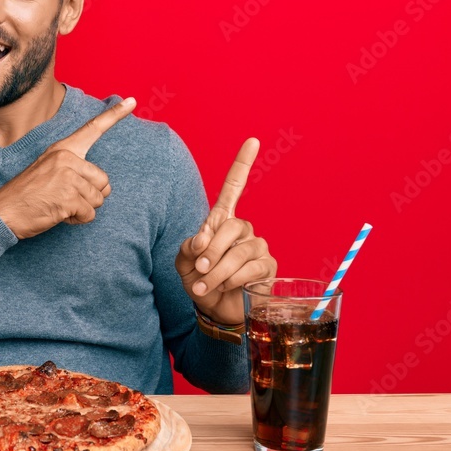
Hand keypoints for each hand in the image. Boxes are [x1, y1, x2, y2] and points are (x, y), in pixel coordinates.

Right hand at [0, 97, 135, 239]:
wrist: (2, 212)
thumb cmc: (27, 194)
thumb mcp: (48, 171)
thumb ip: (74, 170)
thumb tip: (104, 187)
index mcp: (62, 149)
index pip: (92, 128)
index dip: (115, 114)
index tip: (133, 101)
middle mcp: (66, 158)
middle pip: (104, 181)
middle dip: (91, 196)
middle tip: (65, 198)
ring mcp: (67, 177)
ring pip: (98, 200)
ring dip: (82, 209)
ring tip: (58, 205)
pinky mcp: (68, 197)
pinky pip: (89, 214)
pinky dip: (77, 220)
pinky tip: (58, 214)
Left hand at [175, 138, 276, 324]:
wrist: (212, 309)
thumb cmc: (198, 281)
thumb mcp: (184, 262)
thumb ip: (189, 246)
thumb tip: (204, 240)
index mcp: (221, 221)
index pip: (234, 188)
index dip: (242, 165)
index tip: (252, 141)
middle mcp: (243, 230)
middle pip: (230, 226)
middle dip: (210, 251)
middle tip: (198, 269)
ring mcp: (257, 247)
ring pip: (239, 251)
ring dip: (216, 270)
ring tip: (203, 285)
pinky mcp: (267, 267)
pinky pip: (250, 268)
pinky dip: (231, 280)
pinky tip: (224, 288)